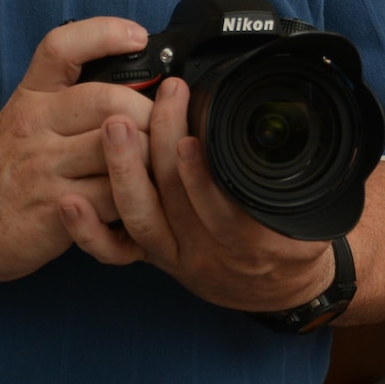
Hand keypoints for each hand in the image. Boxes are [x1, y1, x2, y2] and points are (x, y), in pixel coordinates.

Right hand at [0, 18, 157, 285]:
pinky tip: (145, 200)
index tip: (138, 36)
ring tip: (164, 162)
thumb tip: (130, 79)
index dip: (103, 33)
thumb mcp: (18, 119)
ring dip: (151, 157)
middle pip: (107, 100)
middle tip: (168, 124)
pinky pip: (112, 198)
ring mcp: (43, 168)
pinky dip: (138, 199)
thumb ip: (63, 100)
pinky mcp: (54, 209)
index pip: (61, 48)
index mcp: (30, 98)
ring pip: (116, 149)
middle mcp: (34, 126)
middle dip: (150, 112)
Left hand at [64, 77, 334, 312]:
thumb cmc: (296, 238)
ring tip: (116, 124)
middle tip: (160, 96)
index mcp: (253, 243)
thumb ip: (302, 176)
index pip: (225, 212)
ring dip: (125, 170)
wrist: (281, 287)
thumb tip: (315, 122)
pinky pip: (115, 251)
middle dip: (163, 145)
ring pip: (141, 218)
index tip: (193, 135)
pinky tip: (69, 200)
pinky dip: (89, 230)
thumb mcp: (314, 212)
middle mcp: (209, 254)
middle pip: (177, 202)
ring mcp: (175, 255)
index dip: (204, 176)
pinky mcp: (153, 254)